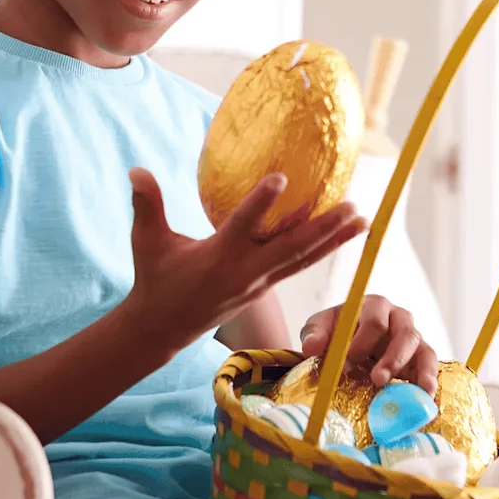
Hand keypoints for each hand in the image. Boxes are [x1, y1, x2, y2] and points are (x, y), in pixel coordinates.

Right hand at [122, 168, 364, 356]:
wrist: (162, 328)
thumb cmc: (154, 279)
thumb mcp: (147, 241)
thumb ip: (146, 204)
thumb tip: (135, 169)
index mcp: (218, 257)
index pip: (243, 225)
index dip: (261, 202)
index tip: (282, 178)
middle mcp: (245, 272)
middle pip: (292, 248)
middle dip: (324, 228)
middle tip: (352, 206)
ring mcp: (258, 283)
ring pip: (303, 260)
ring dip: (334, 241)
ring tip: (362, 220)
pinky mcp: (263, 288)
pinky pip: (298, 267)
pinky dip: (321, 252)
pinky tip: (341, 236)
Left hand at [298, 296, 437, 391]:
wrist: (348, 340)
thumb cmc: (336, 331)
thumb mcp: (321, 328)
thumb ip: (315, 334)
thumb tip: (311, 347)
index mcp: (374, 306)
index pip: (375, 321)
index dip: (361, 344)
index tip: (345, 366)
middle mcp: (398, 318)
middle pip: (405, 333)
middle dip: (392, 359)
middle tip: (376, 380)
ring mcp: (412, 338)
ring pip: (423, 350)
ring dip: (417, 373)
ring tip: (416, 392)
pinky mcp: (420, 357)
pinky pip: (430, 366)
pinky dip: (429, 381)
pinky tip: (427, 398)